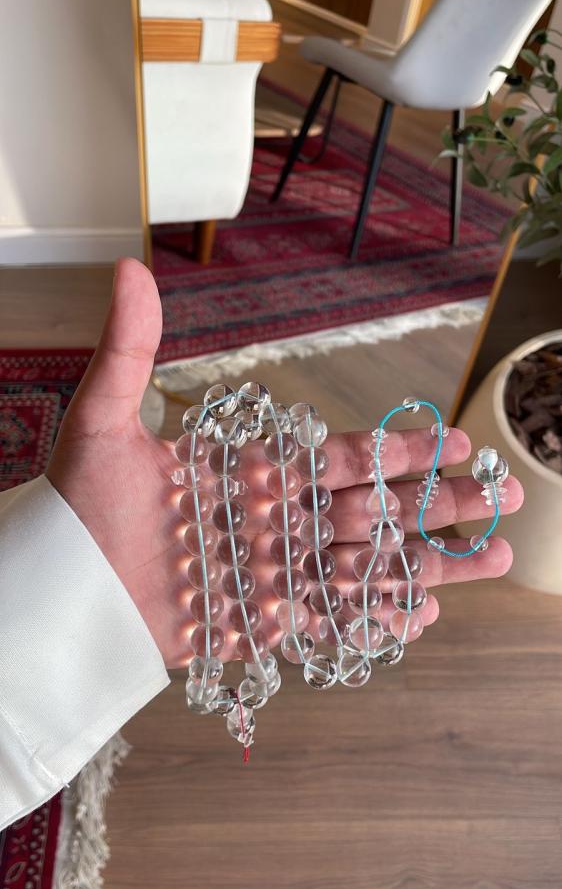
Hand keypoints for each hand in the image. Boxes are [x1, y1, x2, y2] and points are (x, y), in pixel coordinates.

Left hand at [47, 259, 522, 667]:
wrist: (60, 589)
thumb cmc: (78, 505)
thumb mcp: (102, 420)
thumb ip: (128, 349)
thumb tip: (131, 266)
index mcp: (254, 470)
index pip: (342, 458)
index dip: (401, 452)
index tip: (457, 441)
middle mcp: (275, 519)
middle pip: (373, 512)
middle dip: (440, 504)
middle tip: (506, 496)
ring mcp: (274, 572)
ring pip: (366, 566)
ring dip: (429, 564)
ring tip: (494, 557)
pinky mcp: (263, 622)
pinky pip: (332, 620)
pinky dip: (378, 619)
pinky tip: (425, 615)